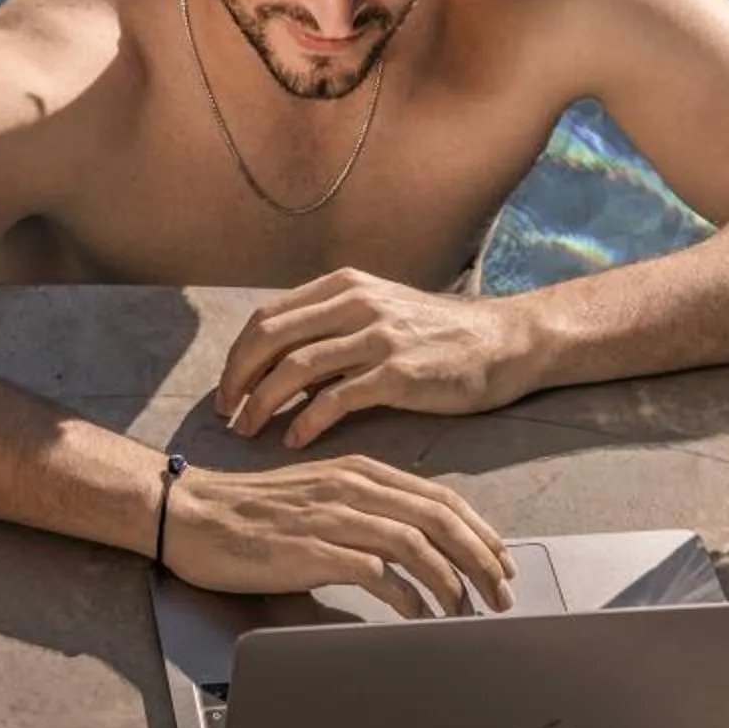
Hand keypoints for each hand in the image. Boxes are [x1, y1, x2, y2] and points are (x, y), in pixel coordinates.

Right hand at [160, 456, 513, 615]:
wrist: (191, 514)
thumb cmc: (250, 512)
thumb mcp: (317, 497)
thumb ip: (363, 511)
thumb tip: (411, 544)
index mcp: (358, 472)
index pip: (440, 498)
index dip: (479, 531)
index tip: (501, 561)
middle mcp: (352, 487)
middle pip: (439, 519)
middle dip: (480, 559)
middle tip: (502, 592)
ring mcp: (332, 516)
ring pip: (416, 543)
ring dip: (451, 582)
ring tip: (469, 612)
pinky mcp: (312, 548)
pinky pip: (376, 572)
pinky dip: (407, 595)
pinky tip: (419, 615)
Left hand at [217, 268, 533, 448]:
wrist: (502, 342)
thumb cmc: (435, 335)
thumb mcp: (377, 313)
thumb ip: (330, 329)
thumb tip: (277, 362)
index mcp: (342, 287)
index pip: (267, 317)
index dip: (237, 356)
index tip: (226, 390)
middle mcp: (355, 303)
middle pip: (270, 338)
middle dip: (238, 379)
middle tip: (226, 415)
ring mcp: (377, 336)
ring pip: (295, 367)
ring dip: (262, 402)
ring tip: (248, 431)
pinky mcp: (398, 373)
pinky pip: (336, 398)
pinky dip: (306, 421)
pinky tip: (294, 440)